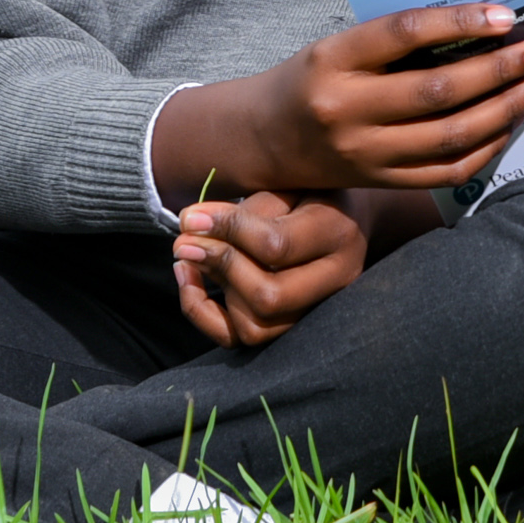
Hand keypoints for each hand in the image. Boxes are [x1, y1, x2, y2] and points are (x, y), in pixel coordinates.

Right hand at [153, 5, 523, 200]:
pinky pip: (447, 170)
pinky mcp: (381, 182)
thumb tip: (480, 25)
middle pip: (438, 91)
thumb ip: (397, 41)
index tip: (505, 16)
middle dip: (499, 70)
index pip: (405, 33)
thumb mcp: (340, 46)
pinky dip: (487, 146)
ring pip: (451, 135)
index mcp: (333, 59)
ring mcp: (365, 154)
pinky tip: (511, 122)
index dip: (459, 22)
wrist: (267, 138)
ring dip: (505, 108)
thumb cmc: (314, 77)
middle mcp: (347, 110)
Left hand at [171, 190, 365, 348]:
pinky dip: (205, 315)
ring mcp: (315, 310)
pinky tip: (191, 281)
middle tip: (184, 242)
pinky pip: (240, 338)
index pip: (276, 245)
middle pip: (268, 297)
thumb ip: (246, 208)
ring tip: (189, 259)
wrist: (339, 213)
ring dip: (211, 294)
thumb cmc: (307, 190)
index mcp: (337, 233)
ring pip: (254, 327)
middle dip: (219, 268)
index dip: (227, 232)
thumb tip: (190, 226)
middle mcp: (336, 280)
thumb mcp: (287, 184)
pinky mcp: (289, 326)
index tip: (191, 217)